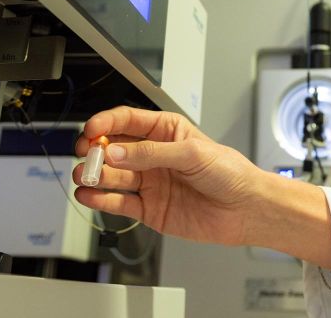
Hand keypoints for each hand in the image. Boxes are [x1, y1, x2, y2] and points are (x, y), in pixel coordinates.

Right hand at [73, 106, 265, 246]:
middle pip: (113, 148)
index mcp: (166, 131)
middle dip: (95, 149)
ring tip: (85, 176)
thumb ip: (152, 153)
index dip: (106, 123)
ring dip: (94, 175)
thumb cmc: (229, 173)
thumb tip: (116, 151)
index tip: (91, 130)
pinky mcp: (149, 208)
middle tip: (86, 154)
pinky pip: (118, 202)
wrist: (245, 209)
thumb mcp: (192, 153)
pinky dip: (101, 199)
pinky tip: (89, 196)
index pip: (128, 121)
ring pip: (112, 175)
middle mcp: (154, 155)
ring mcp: (150, 182)